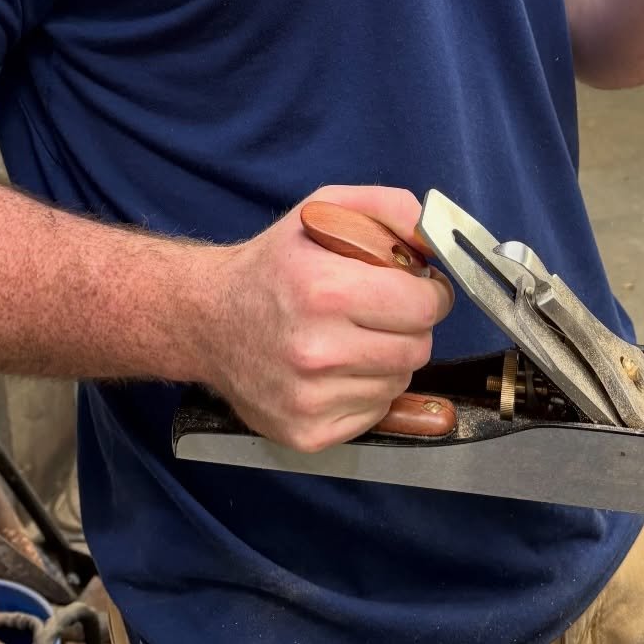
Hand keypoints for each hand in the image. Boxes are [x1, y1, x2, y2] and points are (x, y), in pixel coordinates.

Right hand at [202, 185, 454, 453]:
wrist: (207, 319)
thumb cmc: (274, 264)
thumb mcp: (325, 209)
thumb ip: (389, 209)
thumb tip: (435, 238)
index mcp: (324, 290)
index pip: (423, 307)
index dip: (430, 294)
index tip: (416, 288)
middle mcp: (316, 350)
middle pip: (417, 349)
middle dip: (410, 326)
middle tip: (382, 312)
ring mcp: (309, 399)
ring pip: (398, 382)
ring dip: (388, 359)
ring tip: (352, 337)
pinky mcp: (306, 433)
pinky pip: (374, 413)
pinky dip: (367, 391)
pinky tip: (338, 369)